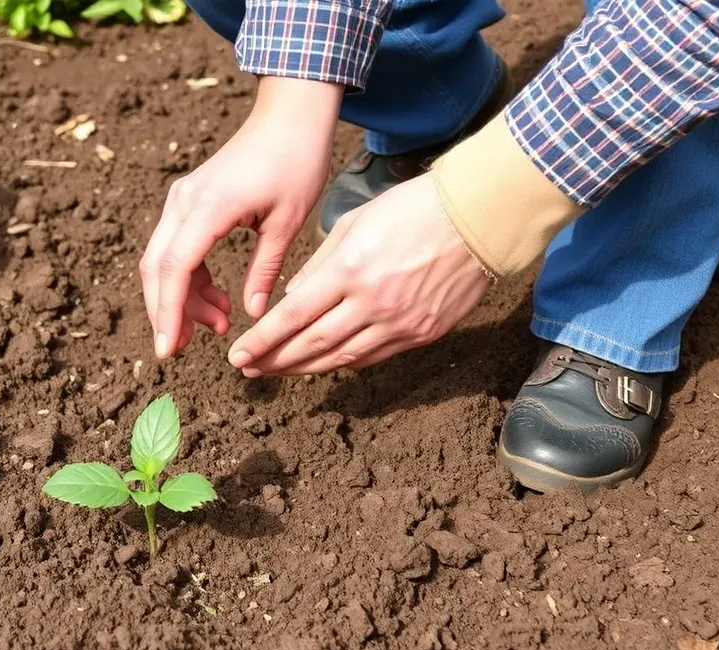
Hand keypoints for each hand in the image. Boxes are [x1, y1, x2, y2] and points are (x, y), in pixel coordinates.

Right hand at [140, 77, 341, 359]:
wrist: (289, 114)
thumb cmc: (296, 161)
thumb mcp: (287, 223)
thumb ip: (266, 270)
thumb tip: (254, 314)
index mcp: (208, 208)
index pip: (174, 269)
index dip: (167, 313)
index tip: (168, 349)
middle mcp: (184, 202)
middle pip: (156, 268)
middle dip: (165, 313)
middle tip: (183, 348)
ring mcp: (182, 200)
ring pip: (162, 261)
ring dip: (181, 298)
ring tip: (216, 325)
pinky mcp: (189, 201)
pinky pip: (175, 248)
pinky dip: (189, 279)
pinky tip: (216, 300)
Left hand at [227, 174, 489, 376]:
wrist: (479, 218)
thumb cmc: (413, 209)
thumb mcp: (354, 222)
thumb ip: (319, 265)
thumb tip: (292, 300)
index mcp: (351, 270)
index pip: (294, 316)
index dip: (263, 341)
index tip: (238, 356)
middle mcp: (373, 303)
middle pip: (313, 345)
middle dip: (276, 361)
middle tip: (249, 370)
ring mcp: (401, 323)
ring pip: (342, 359)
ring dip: (305, 369)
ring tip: (278, 371)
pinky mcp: (423, 333)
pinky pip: (374, 356)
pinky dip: (343, 362)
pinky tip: (323, 363)